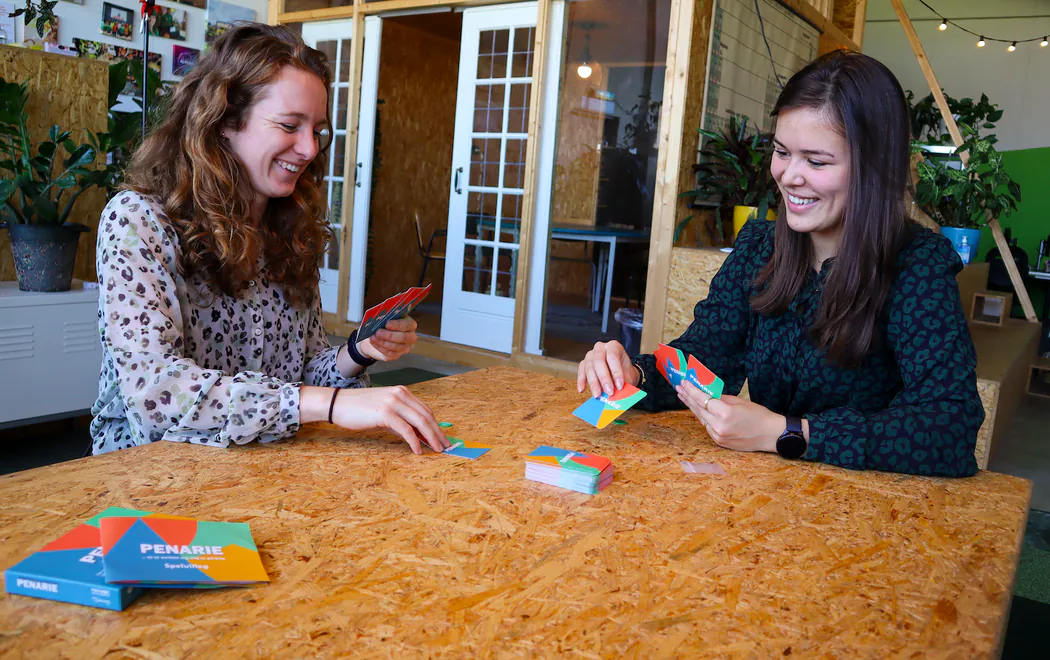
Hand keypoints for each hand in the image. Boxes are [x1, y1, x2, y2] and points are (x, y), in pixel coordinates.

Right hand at [329, 386, 449, 454]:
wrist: (339, 404)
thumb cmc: (360, 409)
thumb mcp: (385, 412)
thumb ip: (401, 421)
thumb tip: (417, 436)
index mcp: (402, 392)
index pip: (425, 409)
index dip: (436, 424)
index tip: (442, 437)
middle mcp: (400, 394)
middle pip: (426, 415)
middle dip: (437, 432)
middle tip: (445, 445)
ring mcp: (393, 402)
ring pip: (420, 421)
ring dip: (431, 437)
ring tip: (436, 449)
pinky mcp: (385, 413)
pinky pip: (405, 429)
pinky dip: (414, 441)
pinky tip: (417, 450)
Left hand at [358, 317, 417, 362]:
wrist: (375, 336)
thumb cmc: (383, 324)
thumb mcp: (385, 318)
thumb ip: (386, 317)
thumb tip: (381, 318)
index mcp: (410, 324)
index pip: (408, 325)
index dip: (398, 325)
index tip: (387, 324)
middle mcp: (410, 336)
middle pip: (404, 337)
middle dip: (390, 335)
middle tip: (378, 333)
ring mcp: (405, 347)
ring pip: (396, 346)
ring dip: (383, 342)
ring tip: (373, 338)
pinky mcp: (396, 355)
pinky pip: (390, 353)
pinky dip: (380, 348)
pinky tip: (374, 343)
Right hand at [577, 340, 638, 397]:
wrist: (621, 374)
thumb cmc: (625, 372)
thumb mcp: (628, 376)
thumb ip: (624, 382)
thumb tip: (620, 392)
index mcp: (614, 346)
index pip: (613, 356)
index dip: (616, 372)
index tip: (620, 386)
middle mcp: (601, 348)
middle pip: (599, 361)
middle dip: (604, 378)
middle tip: (609, 391)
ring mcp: (591, 355)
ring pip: (589, 367)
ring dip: (593, 383)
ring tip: (598, 395)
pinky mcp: (584, 363)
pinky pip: (581, 371)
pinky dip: (581, 381)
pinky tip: (582, 389)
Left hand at [676, 382, 782, 452]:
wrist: (771, 435)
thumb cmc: (759, 415)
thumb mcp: (739, 401)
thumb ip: (720, 398)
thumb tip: (706, 392)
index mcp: (725, 413)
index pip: (702, 399)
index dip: (691, 390)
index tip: (684, 382)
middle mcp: (719, 426)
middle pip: (698, 409)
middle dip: (687, 397)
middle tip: (679, 388)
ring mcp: (718, 435)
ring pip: (700, 418)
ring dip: (692, 407)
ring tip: (683, 396)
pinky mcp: (719, 442)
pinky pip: (707, 427)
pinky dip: (702, 417)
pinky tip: (697, 409)